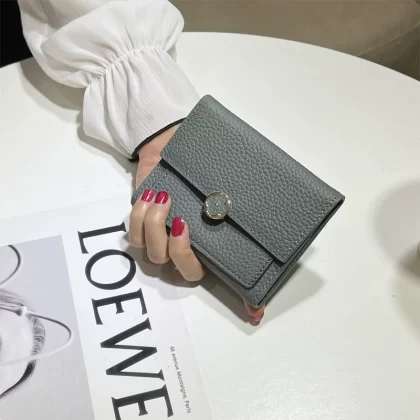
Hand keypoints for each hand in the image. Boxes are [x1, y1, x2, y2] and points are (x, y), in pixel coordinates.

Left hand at [129, 125, 264, 325]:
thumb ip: (233, 206)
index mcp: (211, 246)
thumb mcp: (215, 186)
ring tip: (163, 199)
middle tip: (182, 221)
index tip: (255, 311)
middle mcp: (187, 252)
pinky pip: (132, 239)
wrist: (168, 149)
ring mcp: (162, 243)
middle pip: (184, 273)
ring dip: (155, 228)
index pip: (230, 281)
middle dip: (180, 250)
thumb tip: (257, 205)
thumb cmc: (195, 172)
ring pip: (154, 257)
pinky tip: (149, 199)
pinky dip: (138, 219)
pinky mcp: (139, 229)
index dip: (244, 300)